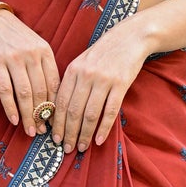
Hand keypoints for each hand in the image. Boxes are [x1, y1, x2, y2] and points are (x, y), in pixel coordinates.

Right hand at [0, 9, 59, 136]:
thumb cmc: (14, 36)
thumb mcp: (35, 46)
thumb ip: (43, 67)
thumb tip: (51, 99)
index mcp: (45, 51)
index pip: (55, 83)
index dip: (56, 105)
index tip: (56, 121)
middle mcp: (32, 54)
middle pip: (41, 91)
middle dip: (42, 115)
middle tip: (43, 132)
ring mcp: (14, 58)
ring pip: (25, 93)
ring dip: (28, 116)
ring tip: (30, 131)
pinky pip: (5, 90)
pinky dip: (11, 107)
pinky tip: (14, 120)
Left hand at [52, 20, 151, 153]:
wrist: (130, 37)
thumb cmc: (104, 52)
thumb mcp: (82, 62)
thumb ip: (71, 82)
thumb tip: (60, 110)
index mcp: (72, 70)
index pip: (61, 102)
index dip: (57, 123)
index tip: (55, 138)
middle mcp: (86, 75)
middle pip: (73, 111)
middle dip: (69, 133)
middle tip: (67, 148)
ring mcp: (103, 80)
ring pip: (90, 114)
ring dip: (84, 134)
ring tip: (81, 147)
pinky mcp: (120, 84)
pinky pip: (110, 111)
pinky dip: (103, 128)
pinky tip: (99, 139)